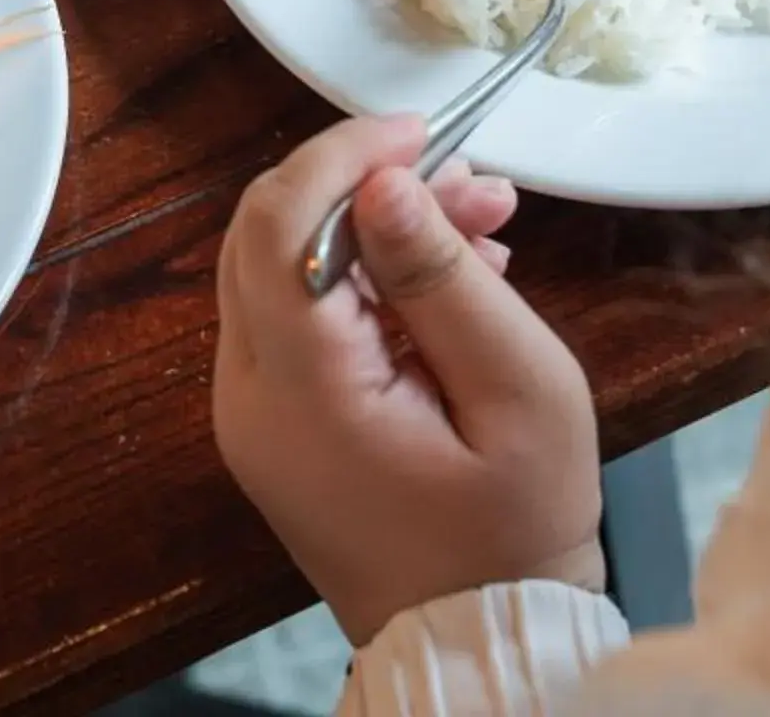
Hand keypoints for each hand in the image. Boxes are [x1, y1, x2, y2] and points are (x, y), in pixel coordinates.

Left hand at [214, 115, 603, 645]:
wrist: (482, 637)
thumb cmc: (514, 532)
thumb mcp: (518, 394)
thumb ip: (445, 281)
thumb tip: (384, 185)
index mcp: (301, 393)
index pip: (278, 224)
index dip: (341, 155)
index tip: (420, 133)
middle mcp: (251, 398)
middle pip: (269, 234)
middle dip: (367, 187)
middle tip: (472, 185)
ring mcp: (257, 414)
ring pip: (287, 268)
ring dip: (375, 230)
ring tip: (487, 227)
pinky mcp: (279, 424)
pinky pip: (303, 317)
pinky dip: (367, 281)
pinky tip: (456, 282)